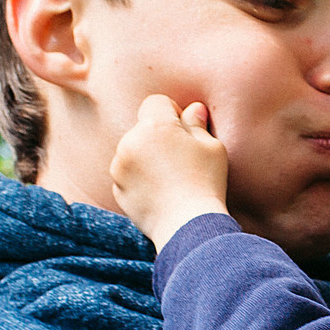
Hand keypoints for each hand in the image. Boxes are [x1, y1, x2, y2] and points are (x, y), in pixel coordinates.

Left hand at [111, 94, 231, 248]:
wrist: (188, 226)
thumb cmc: (206, 183)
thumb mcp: (212, 148)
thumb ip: (197, 124)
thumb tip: (193, 109)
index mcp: (155, 126)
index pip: (156, 102)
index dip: (172, 112)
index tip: (184, 131)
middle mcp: (130, 141)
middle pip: (143, 127)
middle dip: (158, 137)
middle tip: (181, 159)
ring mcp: (119, 166)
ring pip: (133, 150)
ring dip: (146, 157)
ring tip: (170, 179)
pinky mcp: (117, 188)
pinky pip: (127, 174)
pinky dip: (139, 179)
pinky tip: (160, 192)